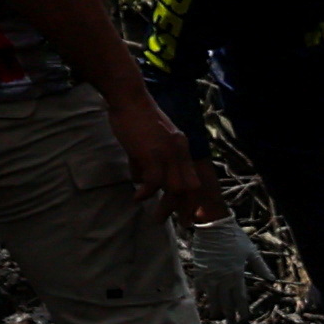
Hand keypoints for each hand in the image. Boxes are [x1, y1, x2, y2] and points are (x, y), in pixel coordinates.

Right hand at [108, 91, 217, 222]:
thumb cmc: (133, 117)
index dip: (194, 197)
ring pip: (173, 188)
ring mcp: (167, 153)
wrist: (129, 98)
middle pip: (189, 186)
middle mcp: (179, 151)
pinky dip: (146, 192)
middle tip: (183, 225)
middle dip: (186, 208)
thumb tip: (138, 179)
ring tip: (157, 220)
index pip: (194, 176)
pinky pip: (153, 180)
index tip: (193, 213)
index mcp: (181, 147)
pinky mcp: (151, 153)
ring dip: (166, 207)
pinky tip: (138, 198)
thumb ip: (143, 161)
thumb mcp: (145, 142)